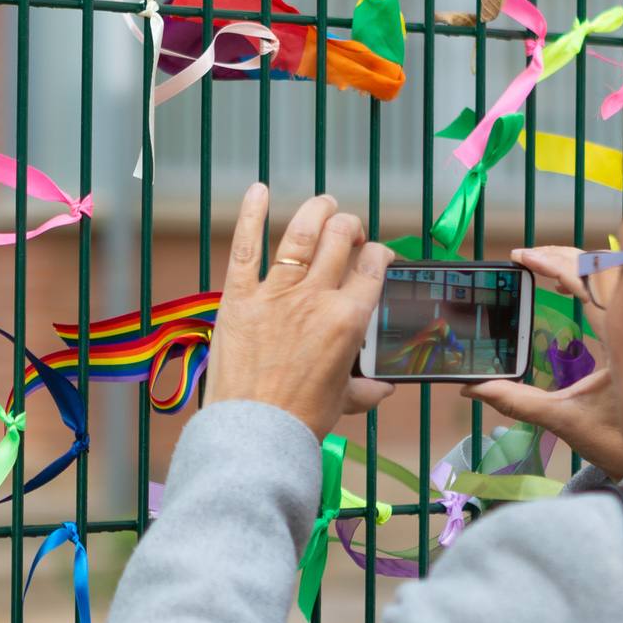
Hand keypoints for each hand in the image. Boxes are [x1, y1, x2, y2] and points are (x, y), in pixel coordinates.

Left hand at [208, 186, 395, 438]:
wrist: (254, 432)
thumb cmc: (299, 420)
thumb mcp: (343, 402)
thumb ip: (366, 389)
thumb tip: (382, 388)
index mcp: (348, 320)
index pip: (373, 266)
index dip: (380, 253)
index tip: (376, 255)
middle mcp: (316, 298)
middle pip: (342, 238)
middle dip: (351, 226)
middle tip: (348, 231)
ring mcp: (276, 294)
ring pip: (302, 232)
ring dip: (317, 210)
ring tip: (323, 204)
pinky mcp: (240, 297)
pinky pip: (246, 247)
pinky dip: (252, 214)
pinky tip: (258, 190)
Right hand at [459, 245, 622, 480]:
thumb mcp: (566, 419)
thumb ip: (518, 401)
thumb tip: (473, 389)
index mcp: (620, 336)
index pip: (585, 280)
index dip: (551, 262)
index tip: (521, 257)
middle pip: (602, 266)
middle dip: (562, 255)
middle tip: (528, 258)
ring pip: (616, 274)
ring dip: (579, 265)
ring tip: (545, 269)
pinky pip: (622, 291)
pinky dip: (594, 282)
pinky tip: (571, 291)